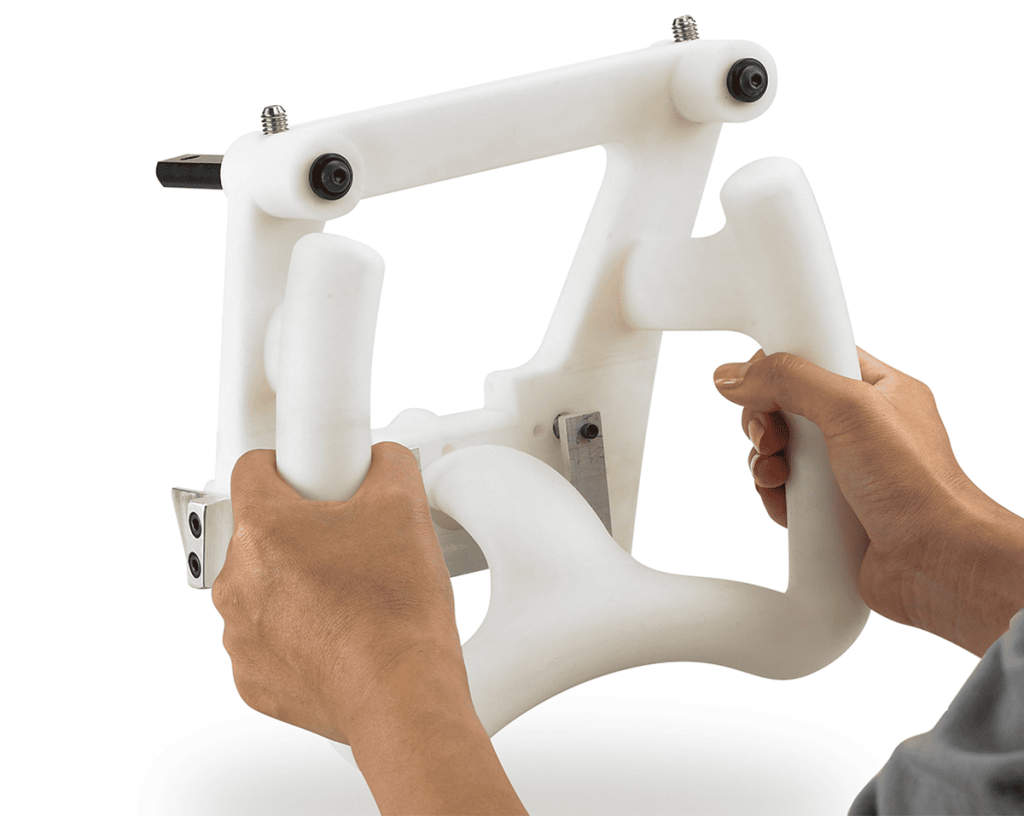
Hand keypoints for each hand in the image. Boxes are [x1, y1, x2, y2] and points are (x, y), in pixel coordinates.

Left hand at [212, 442, 464, 744]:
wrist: (402, 694)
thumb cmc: (396, 610)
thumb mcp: (405, 506)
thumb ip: (387, 464)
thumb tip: (380, 461)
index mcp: (264, 528)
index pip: (252, 468)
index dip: (288, 465)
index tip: (311, 478)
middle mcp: (237, 579)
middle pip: (258, 532)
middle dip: (298, 532)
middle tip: (346, 544)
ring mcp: (239, 633)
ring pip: (259, 586)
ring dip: (294, 583)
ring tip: (348, 594)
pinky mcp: (251, 676)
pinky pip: (266, 637)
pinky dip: (295, 632)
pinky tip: (337, 634)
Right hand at [712, 347, 986, 638]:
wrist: (936, 563)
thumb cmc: (919, 487)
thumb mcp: (851, 409)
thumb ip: (790, 380)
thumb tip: (735, 375)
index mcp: (878, 390)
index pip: (814, 357)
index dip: (779, 367)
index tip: (758, 383)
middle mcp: (861, 427)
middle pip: (785, 405)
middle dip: (765, 421)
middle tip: (772, 437)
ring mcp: (845, 469)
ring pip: (779, 451)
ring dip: (766, 462)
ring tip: (780, 474)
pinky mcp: (830, 509)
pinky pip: (783, 491)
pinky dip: (775, 496)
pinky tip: (787, 503)